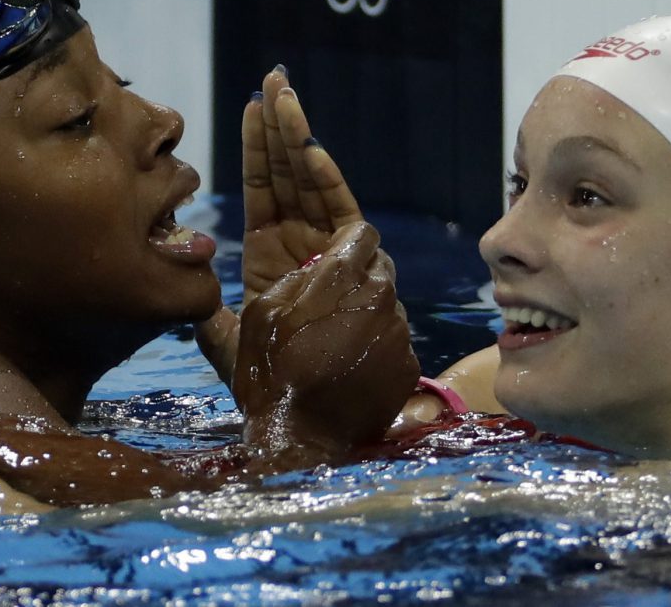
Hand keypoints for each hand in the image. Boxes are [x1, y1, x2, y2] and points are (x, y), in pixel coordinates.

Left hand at [197, 67, 364, 383]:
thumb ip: (207, 315)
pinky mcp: (350, 266)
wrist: (305, 421)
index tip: (248, 106)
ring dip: (299, 139)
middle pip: (291, 173)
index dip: (258, 147)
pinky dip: (324, 182)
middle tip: (272, 79)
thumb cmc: (269, 386)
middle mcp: (305, 244)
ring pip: (314, 184)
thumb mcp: (225, 342)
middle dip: (282, 126)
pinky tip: (306, 148)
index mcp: (273, 253)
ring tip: (284, 96)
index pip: (265, 187)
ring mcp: (328, 252)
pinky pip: (339, 213)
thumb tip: (176, 294)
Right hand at [233, 221, 416, 451]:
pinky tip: (355, 366)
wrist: (300, 436)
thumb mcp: (262, 313)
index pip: (362, 233)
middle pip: (380, 267)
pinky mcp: (409, 363)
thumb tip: (313, 269)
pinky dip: (379, 346)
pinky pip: (396, 340)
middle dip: (360, 277)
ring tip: (342, 340)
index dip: (347, 243)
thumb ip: (293, 279)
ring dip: (370, 312)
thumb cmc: (271, 371)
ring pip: (390, 305)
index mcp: (340, 275)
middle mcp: (379, 294)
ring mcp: (399, 330)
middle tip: (334, 301)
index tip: (335, 258)